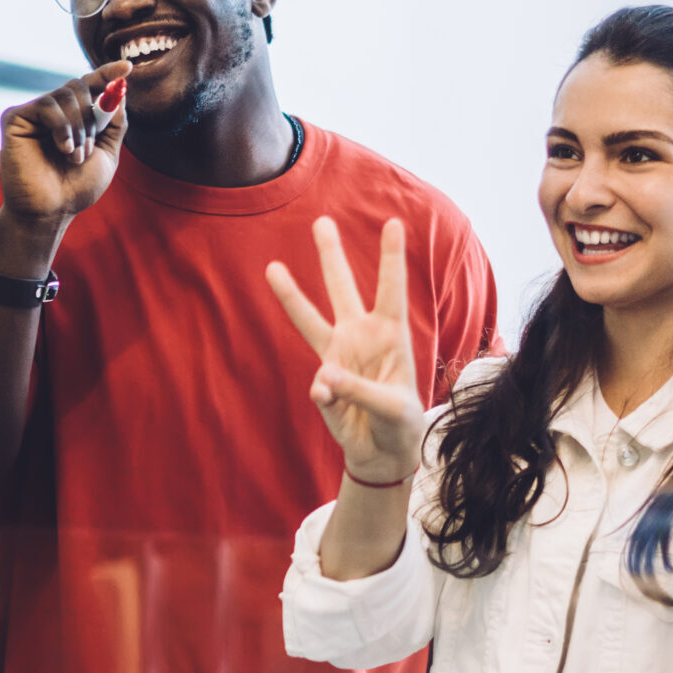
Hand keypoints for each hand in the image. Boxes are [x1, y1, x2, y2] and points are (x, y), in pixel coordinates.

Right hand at [0, 61, 129, 236]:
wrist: (51, 211)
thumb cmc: (76, 188)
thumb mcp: (107, 155)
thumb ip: (115, 124)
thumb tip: (119, 91)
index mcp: (74, 117)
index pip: (91, 85)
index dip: (108, 74)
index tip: (127, 67)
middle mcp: (53, 111)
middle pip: (79, 85)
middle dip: (92, 116)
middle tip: (89, 147)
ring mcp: (33, 113)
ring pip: (65, 95)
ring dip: (79, 127)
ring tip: (75, 156)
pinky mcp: (15, 118)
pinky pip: (46, 105)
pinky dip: (61, 127)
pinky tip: (63, 149)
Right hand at [266, 217, 422, 484]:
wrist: (382, 451)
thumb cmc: (401, 422)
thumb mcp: (393, 408)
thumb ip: (360, 391)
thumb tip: (322, 379)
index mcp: (391, 335)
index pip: (391, 289)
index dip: (391, 258)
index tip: (392, 223)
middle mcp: (361, 336)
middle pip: (342, 289)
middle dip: (331, 255)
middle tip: (321, 221)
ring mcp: (338, 356)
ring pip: (310, 320)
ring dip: (291, 295)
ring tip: (272, 268)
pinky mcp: (323, 382)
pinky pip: (319, 386)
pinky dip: (327, 397)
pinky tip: (335, 406)